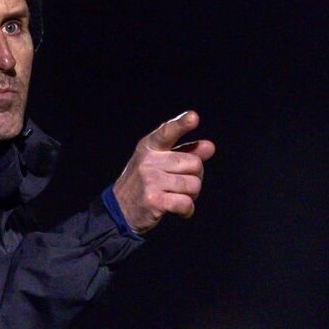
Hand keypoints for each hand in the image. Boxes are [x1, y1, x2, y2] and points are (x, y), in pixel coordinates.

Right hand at [112, 111, 215, 234]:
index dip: (181, 124)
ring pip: (193, 184)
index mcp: (149, 147)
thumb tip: (209, 146)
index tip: (193, 117)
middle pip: (194, 163)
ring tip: (175, 196)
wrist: (120, 208)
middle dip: (194, 177)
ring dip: (191, 195)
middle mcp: (148, 161)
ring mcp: (150, 180)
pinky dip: (187, 210)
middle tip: (179, 185)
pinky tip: (179, 211)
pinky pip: (186, 203)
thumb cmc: (145, 182)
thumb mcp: (159, 163)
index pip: (167, 132)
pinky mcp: (154, 200)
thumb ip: (185, 153)